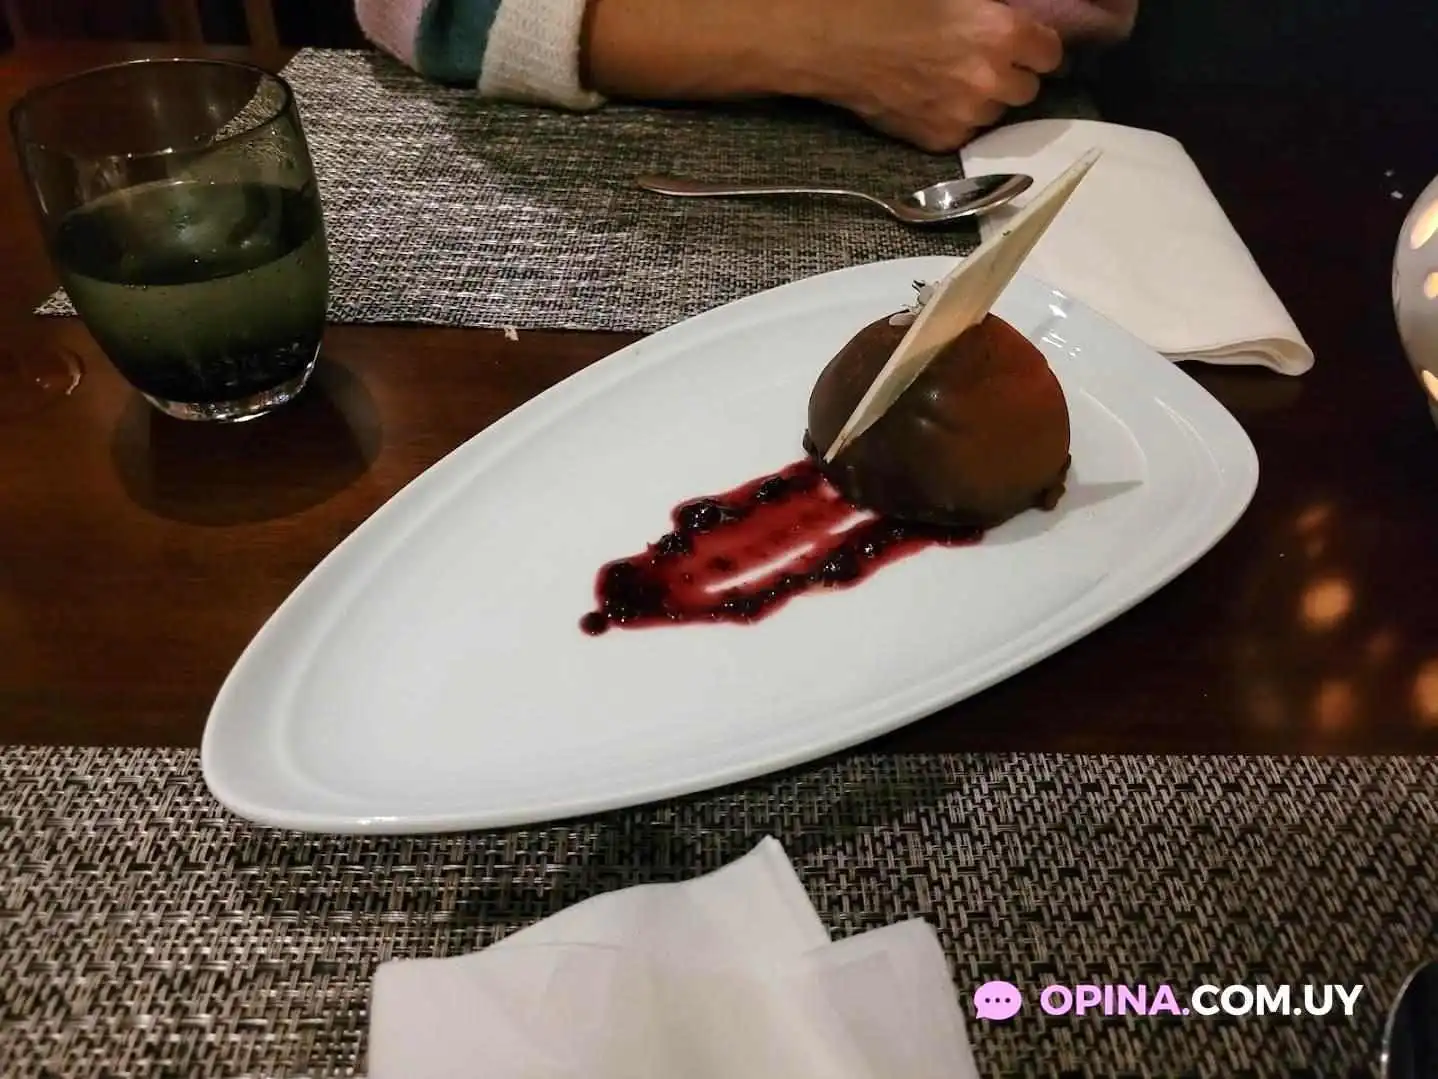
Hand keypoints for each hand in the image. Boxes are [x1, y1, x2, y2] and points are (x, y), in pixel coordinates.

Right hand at [809, 0, 1063, 151]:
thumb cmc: (887, 3)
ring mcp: (964, 115)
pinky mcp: (938, 139)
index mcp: (1000, 33)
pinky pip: (965, 133)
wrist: (834, 42)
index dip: (1037, 46)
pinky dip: (957, 118)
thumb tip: (1008, 18)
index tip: (1025, 44)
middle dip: (1014, 75)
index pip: (1050, 53)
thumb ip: (989, 11)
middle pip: (1028, 89)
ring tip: (958, 82)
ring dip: (986, 99)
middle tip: (988, 62)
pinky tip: (934, 99)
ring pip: (996, 114)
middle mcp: (990, 79)